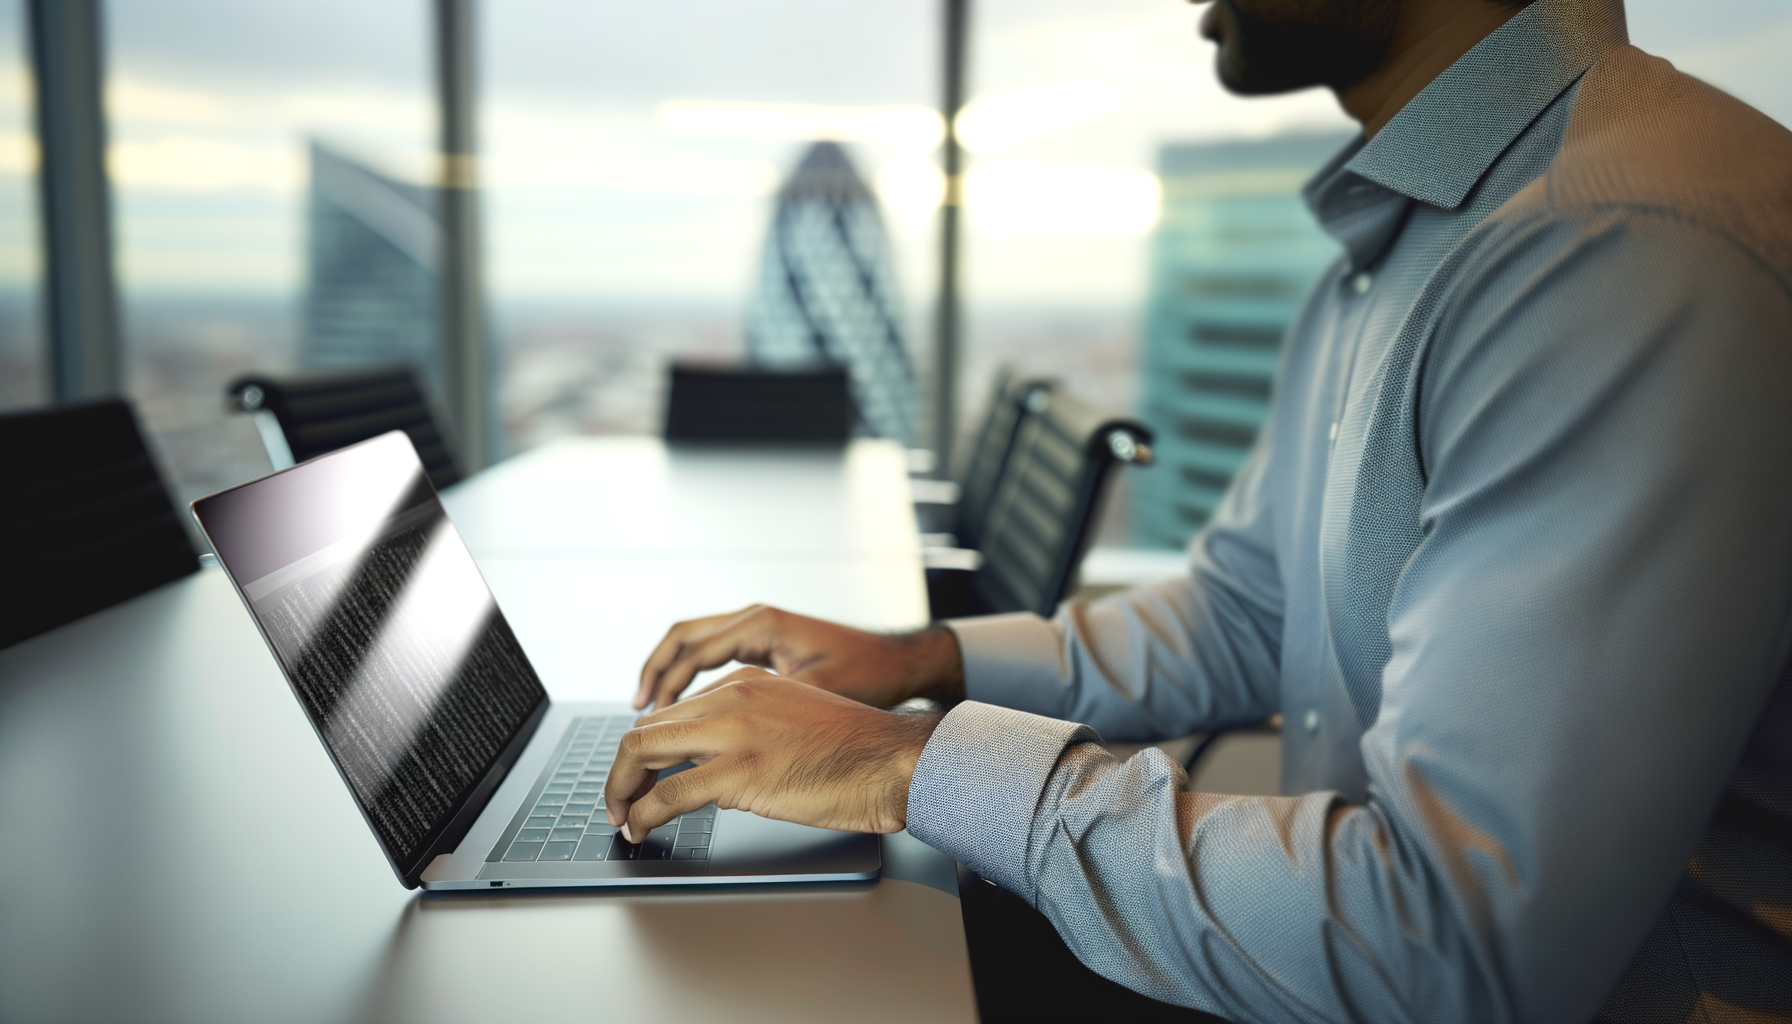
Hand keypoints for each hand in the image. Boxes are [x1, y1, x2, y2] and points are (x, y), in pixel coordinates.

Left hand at [605, 668, 941, 840]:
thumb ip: (749, 728)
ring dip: (621, 789)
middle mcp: (732, 696)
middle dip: (621, 768)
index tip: (639, 775)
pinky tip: (642, 828)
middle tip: (618, 799)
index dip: (646, 747)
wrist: (892, 762)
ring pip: (643, 751)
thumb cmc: (854, 752)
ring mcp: (733, 731)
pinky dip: (643, 814)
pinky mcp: (739, 771)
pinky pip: (668, 793)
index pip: (674, 710)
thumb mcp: (792, 719)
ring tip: (622, 816)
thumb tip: (709, 767)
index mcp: (745, 681)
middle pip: (648, 727)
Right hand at [634, 604, 962, 710]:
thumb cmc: (871, 679)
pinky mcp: (767, 644)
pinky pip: (712, 654)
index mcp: (763, 625)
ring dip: (667, 678)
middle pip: (680, 640)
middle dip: (652, 678)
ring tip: (647, 716)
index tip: (643, 722)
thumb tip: (713, 748)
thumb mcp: (814, 702)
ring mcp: (761, 628)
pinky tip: (685, 711)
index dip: (661, 687)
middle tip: (634, 717)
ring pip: (692, 644)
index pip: (689, 652)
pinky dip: (691, 679)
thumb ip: (762, 718)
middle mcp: (756, 619)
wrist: (903, 665)